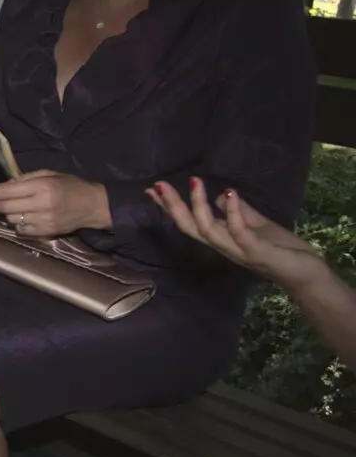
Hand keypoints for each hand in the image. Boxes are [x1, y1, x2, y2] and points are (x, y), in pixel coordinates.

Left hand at [0, 170, 110, 236]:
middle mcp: (41, 204)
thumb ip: (26, 178)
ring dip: (8, 214)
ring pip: (12, 219)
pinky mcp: (46, 232)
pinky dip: (18, 224)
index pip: (8, 191)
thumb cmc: (70, 186)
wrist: (93, 205)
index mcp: (42, 187)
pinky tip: (23, 218)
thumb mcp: (50, 174)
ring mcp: (43, 220)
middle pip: (7, 207)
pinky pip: (21, 230)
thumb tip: (5, 185)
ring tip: (12, 208)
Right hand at [150, 178, 326, 291]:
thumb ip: (238, 212)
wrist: (305, 273)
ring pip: (208, 230)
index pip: (189, 222)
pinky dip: (232, 213)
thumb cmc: (282, 249)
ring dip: (199, 206)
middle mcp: (223, 246)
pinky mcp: (256, 251)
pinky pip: (239, 232)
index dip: (170, 207)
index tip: (152, 190)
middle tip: (159, 185)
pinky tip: (230, 194)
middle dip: (173, 206)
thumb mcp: (257, 224)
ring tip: (194, 183)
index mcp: (221, 239)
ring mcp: (238, 250)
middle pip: (190, 227)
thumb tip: (221, 196)